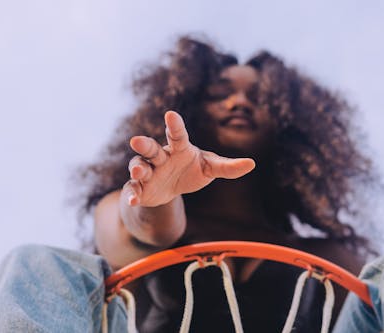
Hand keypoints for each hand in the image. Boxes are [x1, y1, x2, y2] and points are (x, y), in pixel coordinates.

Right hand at [124, 111, 254, 206]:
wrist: (172, 189)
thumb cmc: (192, 170)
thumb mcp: (210, 168)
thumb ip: (228, 167)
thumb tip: (252, 163)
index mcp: (179, 148)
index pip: (177, 135)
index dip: (174, 125)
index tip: (171, 114)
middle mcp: (161, 157)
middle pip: (151, 148)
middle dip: (144, 145)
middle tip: (136, 141)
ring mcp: (149, 171)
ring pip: (139, 166)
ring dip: (138, 168)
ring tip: (140, 172)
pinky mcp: (140, 188)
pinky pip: (133, 188)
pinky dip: (131, 194)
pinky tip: (132, 200)